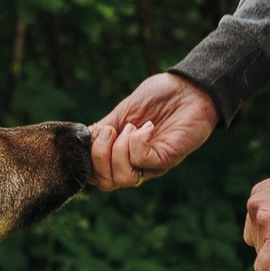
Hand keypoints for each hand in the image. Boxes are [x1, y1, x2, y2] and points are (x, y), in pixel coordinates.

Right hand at [87, 71, 217, 190]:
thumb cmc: (158, 97)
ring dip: (120, 149)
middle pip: (106, 183)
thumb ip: (102, 130)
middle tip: (111, 131)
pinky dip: (138, 142)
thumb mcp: (122, 112)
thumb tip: (81, 143)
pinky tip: (148, 127)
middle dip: (99, 156)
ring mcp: (152, 164)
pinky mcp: (168, 158)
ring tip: (132, 127)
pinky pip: (142, 161)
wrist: (188, 87)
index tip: (92, 133)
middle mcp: (135, 164)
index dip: (87, 159)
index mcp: (120, 155)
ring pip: (123, 178)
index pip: (96, 175)